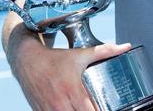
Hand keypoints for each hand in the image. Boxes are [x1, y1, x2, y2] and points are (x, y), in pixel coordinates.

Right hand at [9, 35, 131, 110]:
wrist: (27, 60)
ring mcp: (49, 110)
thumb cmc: (54, 58)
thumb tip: (125, 47)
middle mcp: (60, 103)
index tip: (108, 108)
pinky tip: (70, 109)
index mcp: (73, 90)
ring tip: (83, 109)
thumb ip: (104, 51)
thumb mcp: (80, 54)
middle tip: (97, 107)